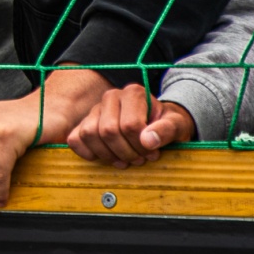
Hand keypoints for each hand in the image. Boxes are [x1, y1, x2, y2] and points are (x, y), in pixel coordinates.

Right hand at [66, 83, 195, 166]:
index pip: (130, 125)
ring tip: (125, 160)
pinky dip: (87, 153)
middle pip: (108, 131)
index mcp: (133, 93)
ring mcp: (95, 109)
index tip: (153, 153)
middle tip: (140, 159)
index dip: (141, 146)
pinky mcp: (83, 122)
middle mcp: (111, 96)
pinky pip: (75, 138)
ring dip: (108, 155)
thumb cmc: (167, 125)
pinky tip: (105, 158)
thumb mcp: (178, 126)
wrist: (157, 123)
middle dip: (126, 152)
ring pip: (89, 134)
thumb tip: (148, 141)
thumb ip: (167, 130)